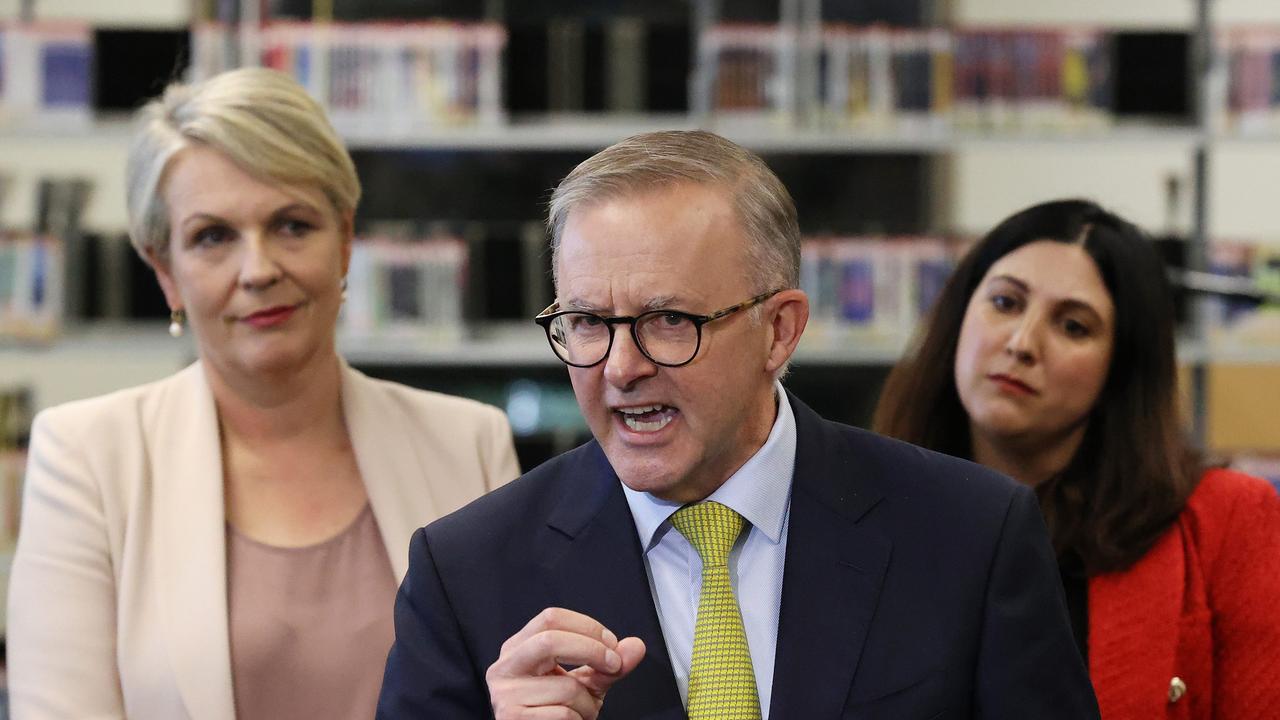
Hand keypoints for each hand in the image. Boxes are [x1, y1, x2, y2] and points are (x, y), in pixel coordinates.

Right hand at [486, 607, 646, 719]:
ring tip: (582, 711)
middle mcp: (505, 668)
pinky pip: (564, 714)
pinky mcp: (512, 719)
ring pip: (565, 687)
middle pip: (549, 640)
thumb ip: (610, 664)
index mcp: (518, 648)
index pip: (551, 618)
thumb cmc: (558, 711)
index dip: (588, 627)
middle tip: (614, 665)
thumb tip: (636, 646)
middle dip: (591, 651)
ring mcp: (505, 695)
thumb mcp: (586, 683)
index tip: (612, 645)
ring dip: (588, 703)